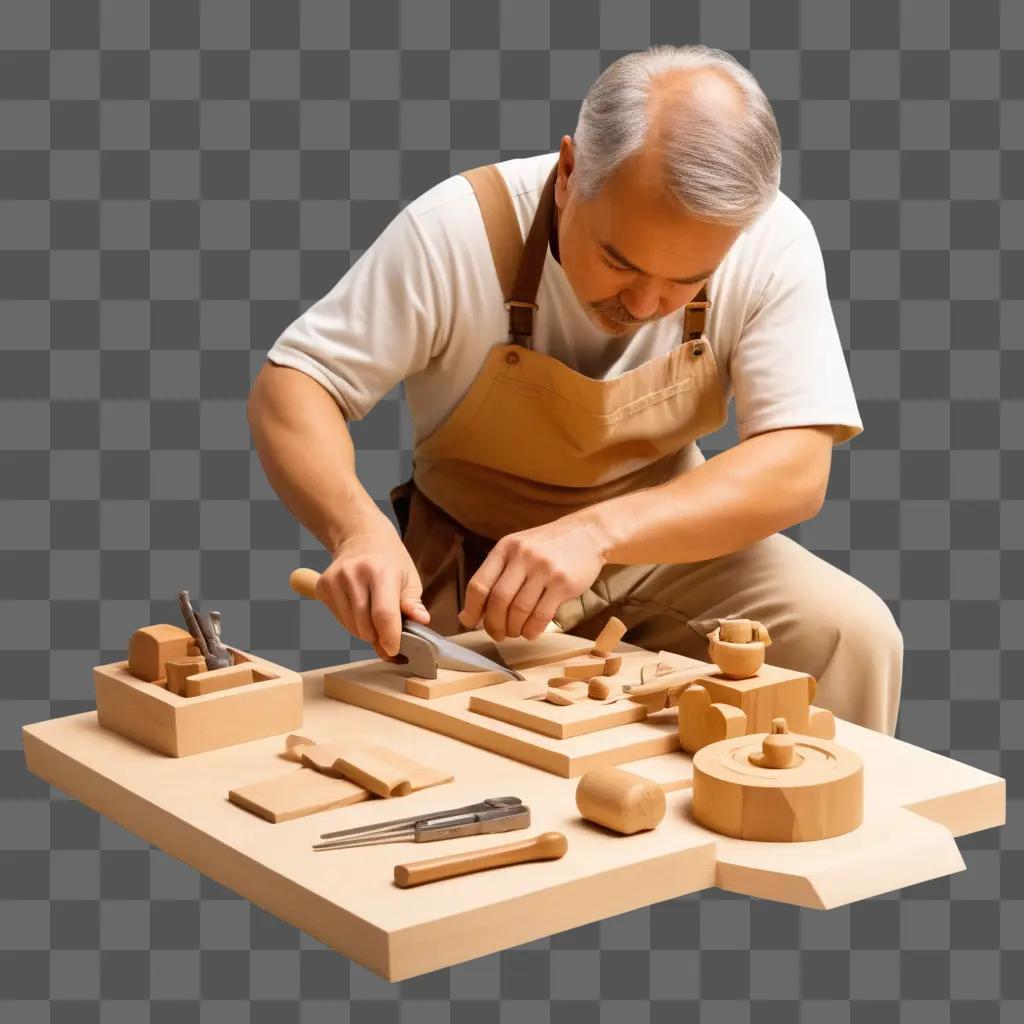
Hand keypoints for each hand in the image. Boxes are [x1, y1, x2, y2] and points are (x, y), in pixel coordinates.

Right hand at [316, 522, 429, 660]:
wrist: (362, 538)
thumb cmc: (390, 561)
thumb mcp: (409, 578)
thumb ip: (413, 603)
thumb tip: (421, 620)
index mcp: (381, 570)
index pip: (383, 614)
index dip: (390, 638)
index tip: (395, 650)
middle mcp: (355, 574)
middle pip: (365, 626)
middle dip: (379, 637)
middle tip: (389, 631)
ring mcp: (335, 580)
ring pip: (351, 628)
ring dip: (366, 631)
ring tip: (374, 615)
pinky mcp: (322, 586)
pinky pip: (339, 620)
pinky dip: (352, 623)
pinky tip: (359, 608)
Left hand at [457, 517, 606, 641]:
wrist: (587, 534)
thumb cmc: (547, 547)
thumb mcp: (518, 549)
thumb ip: (497, 574)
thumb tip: (471, 612)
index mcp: (505, 548)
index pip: (479, 584)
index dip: (471, 609)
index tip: (469, 622)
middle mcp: (522, 556)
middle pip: (498, 601)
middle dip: (494, 625)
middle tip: (497, 634)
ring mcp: (544, 569)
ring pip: (519, 611)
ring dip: (514, 629)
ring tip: (516, 632)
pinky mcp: (563, 583)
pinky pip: (541, 615)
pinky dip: (532, 630)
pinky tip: (531, 632)